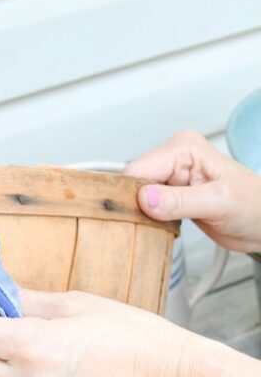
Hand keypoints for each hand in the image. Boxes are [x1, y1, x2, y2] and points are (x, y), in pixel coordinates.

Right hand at [125, 130, 260, 251]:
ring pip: (135, 195)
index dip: (130, 193)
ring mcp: (171, 177)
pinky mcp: (170, 194)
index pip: (139, 168)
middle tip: (141, 227)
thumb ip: (179, 201)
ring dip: (138, 214)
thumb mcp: (218, 203)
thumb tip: (144, 198)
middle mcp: (174, 158)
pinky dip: (145, 219)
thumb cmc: (253, 206)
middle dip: (132, 205)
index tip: (128, 216)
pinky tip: (156, 227)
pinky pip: (144, 205)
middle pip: (133, 181)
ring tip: (154, 227)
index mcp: (184, 148)